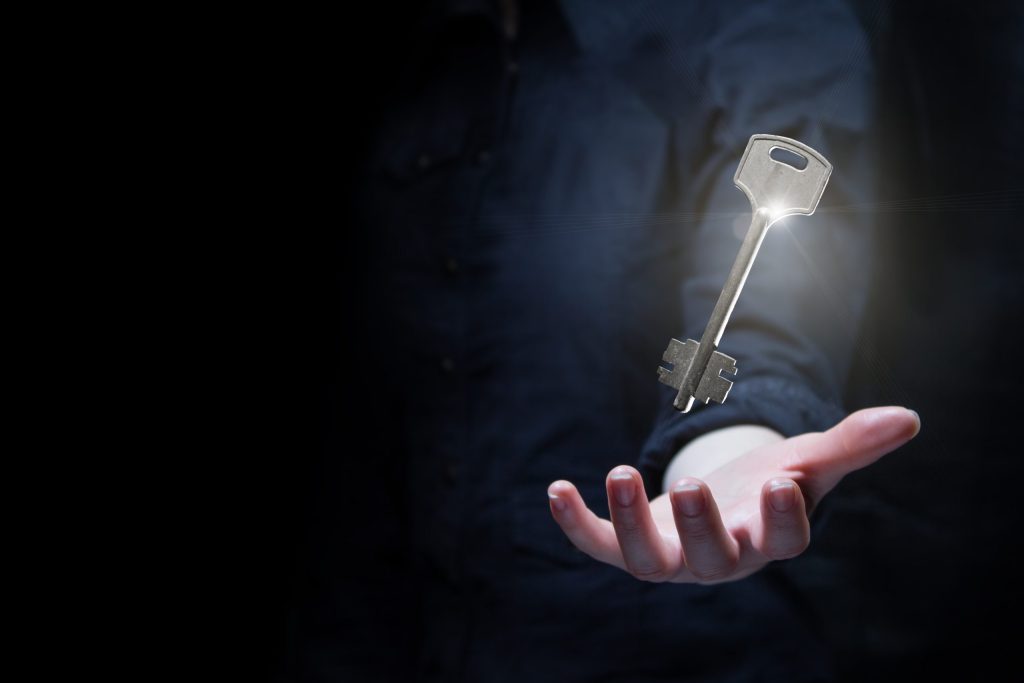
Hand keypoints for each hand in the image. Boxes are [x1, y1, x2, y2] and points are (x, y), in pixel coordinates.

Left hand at [546, 406, 919, 582]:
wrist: (722, 500)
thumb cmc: (769, 483)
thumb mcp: (809, 458)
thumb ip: (853, 443)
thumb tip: (908, 418)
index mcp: (766, 537)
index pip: (783, 543)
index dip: (782, 519)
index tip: (783, 482)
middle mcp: (718, 557)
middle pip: (713, 560)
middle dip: (702, 527)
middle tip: (692, 485)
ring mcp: (670, 555)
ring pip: (648, 561)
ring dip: (629, 522)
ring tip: (618, 473)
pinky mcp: (628, 543)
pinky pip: (598, 545)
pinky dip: (576, 523)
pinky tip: (555, 488)